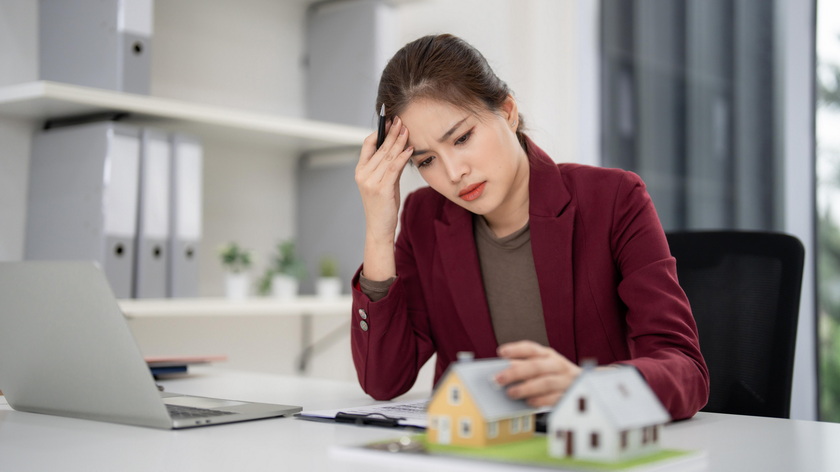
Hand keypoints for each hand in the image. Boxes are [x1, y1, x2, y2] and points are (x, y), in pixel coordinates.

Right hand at [355, 117, 413, 279]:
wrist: (379, 229)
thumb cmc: (383, 207)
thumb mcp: (384, 183)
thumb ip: (389, 166)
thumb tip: (400, 148)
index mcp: (360, 171)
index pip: (367, 145)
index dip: (379, 132)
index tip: (390, 122)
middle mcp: (363, 174)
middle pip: (380, 148)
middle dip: (391, 133)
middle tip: (400, 120)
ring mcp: (371, 181)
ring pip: (387, 156)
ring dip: (398, 141)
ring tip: (407, 129)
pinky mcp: (381, 189)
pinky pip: (394, 168)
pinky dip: (403, 156)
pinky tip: (410, 148)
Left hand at [494, 340, 581, 407]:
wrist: (584, 385)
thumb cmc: (555, 375)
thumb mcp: (543, 365)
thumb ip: (525, 366)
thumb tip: (501, 372)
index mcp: (548, 355)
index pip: (531, 349)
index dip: (516, 349)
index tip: (501, 352)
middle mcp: (557, 365)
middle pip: (536, 366)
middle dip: (516, 372)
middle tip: (499, 379)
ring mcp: (565, 380)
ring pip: (545, 382)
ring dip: (526, 388)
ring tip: (511, 393)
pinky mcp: (569, 395)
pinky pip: (555, 398)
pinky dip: (541, 400)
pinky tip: (529, 402)